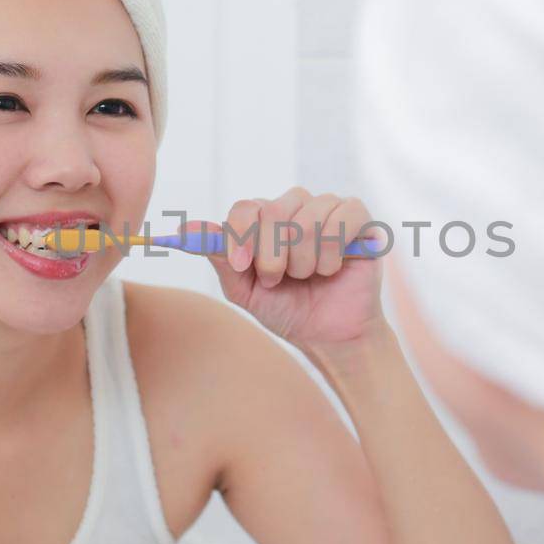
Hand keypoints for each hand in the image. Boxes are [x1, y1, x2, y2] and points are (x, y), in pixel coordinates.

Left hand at [192, 187, 385, 349]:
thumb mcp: (244, 289)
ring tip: (309, 277)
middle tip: (278, 280)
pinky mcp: (358, 218)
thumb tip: (185, 228)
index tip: (242, 265)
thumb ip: (221, 257)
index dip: (241, 235)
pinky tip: (333, 269)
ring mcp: (328, 209)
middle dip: (273, 256)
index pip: (246, 208)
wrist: (329, 336)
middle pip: (274, 210)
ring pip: (308, 218)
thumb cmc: (288, 310)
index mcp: (265, 219)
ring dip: (304, 260)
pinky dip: (332, 253)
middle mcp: (296, 207)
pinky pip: (342, 218)